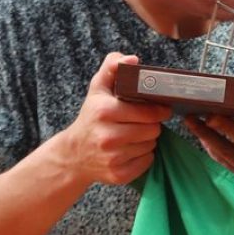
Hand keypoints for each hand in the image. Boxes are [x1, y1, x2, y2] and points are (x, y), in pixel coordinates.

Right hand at [58, 53, 172, 187]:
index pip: (149, 112)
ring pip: (151, 145)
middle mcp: (107, 136)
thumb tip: (132, 59)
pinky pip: (147, 161)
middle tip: (142, 123)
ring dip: (148, 140)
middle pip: (153, 130)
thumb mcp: (98, 88)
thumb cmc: (91, 117)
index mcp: (104, 111)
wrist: (73, 154)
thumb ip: (113, 67)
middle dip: (152, 125)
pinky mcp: (118, 174)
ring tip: (134, 135)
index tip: (159, 109)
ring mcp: (112, 157)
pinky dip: (144, 156)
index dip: (158, 110)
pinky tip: (131, 150)